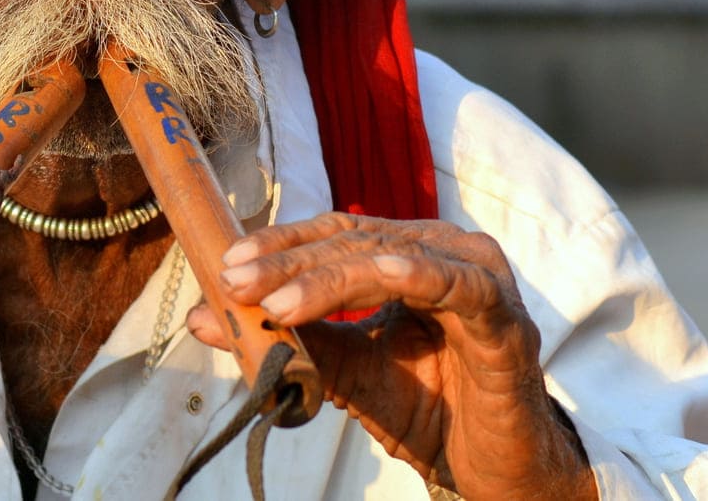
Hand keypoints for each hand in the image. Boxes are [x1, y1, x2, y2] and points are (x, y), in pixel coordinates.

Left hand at [186, 215, 596, 500]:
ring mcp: (479, 279)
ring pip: (393, 258)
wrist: (494, 473)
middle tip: (237, 283)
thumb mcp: (346, 371)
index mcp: (409, 252)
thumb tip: (201, 319)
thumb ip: (287, 339)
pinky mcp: (505, 320)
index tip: (227, 266)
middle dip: (290, 262)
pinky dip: (415, 276)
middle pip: (355, 241)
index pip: (335, 234)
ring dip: (330, 277)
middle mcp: (445, 251)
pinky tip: (377, 277)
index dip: (280, 245)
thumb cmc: (428, 410)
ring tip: (278, 302)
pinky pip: (458, 286)